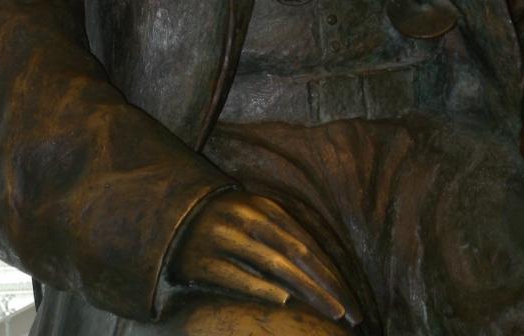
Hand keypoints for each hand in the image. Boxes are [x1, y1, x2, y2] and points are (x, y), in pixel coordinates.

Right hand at [171, 191, 362, 325]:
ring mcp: (224, 238)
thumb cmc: (227, 224)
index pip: (307, 244)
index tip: (351, 302)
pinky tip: (284, 300)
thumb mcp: (256, 219)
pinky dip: (260, 286)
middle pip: (296, 255)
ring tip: (331, 312)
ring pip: (273, 265)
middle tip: (351, 315)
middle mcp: (246, 219)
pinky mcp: (201, 260)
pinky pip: (235, 275)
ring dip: (305, 289)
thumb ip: (286, 237)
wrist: (172, 219)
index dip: (331, 273)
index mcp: (263, 208)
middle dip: (327, 287)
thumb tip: (324, 272)